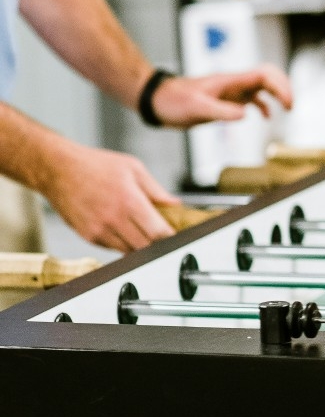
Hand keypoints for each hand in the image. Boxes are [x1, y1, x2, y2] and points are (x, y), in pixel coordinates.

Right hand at [38, 142, 177, 252]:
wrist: (58, 170)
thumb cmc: (95, 165)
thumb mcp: (133, 169)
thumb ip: (156, 190)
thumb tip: (175, 204)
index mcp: (129, 201)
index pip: (158, 232)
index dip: (170, 236)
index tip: (175, 234)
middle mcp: (114, 220)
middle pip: (145, 246)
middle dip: (157, 242)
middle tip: (161, 232)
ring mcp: (99, 231)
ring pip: (129, 251)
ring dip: (139, 244)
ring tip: (141, 228)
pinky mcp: (87, 236)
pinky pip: (112, 248)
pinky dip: (122, 242)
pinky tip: (122, 227)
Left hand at [149, 65, 292, 128]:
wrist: (157, 100)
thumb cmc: (173, 102)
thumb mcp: (197, 108)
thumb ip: (221, 112)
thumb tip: (246, 115)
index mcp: (230, 81)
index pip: (264, 75)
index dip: (280, 86)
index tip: (286, 104)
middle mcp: (234, 83)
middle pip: (269, 77)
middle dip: (284, 88)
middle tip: (291, 106)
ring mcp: (231, 91)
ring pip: (263, 86)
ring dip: (277, 94)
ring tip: (287, 109)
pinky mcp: (226, 100)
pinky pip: (251, 99)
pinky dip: (264, 106)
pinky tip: (266, 118)